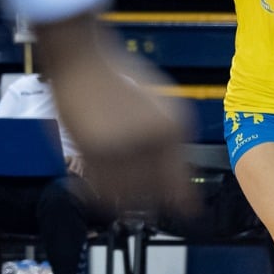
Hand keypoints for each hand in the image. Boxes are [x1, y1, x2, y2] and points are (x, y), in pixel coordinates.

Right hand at [35, 14, 194, 216]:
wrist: (83, 61)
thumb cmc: (118, 78)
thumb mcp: (159, 103)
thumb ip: (168, 134)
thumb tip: (174, 169)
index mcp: (173, 125)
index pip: (181, 176)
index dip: (184, 199)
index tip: (189, 212)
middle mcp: (152, 138)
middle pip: (156, 190)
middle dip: (152, 201)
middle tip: (149, 206)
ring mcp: (123, 145)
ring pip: (129, 193)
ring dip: (126, 200)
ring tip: (123, 197)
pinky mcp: (94, 150)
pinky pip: (102, 187)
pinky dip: (103, 195)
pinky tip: (101, 191)